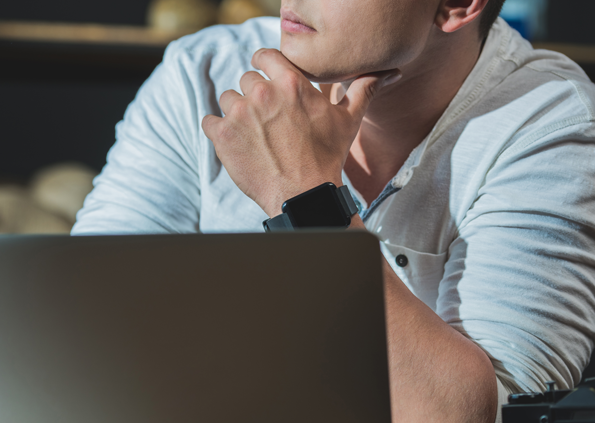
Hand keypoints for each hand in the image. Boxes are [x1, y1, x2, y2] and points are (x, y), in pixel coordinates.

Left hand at [202, 48, 398, 215]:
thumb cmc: (327, 158)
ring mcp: (240, 113)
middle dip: (254, 97)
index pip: (264, 56)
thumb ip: (362, 91)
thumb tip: (385, 73)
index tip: (264, 79)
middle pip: (246, 80)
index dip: (263, 66)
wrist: (303, 195)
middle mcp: (263, 92)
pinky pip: (209, 121)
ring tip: (253, 135)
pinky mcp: (223, 135)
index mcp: (291, 83)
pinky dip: (218, 131)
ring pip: (228, 99)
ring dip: (236, 113)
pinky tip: (235, 144)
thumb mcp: (348, 121)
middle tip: (266, 120)